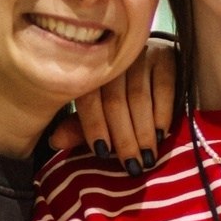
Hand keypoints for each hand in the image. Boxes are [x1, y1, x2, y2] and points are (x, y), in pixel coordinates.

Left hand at [48, 39, 175, 167]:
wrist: (161, 68)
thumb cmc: (126, 96)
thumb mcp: (102, 114)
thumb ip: (81, 128)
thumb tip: (55, 141)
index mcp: (93, 73)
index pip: (89, 99)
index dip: (94, 127)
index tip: (102, 153)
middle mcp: (114, 62)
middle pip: (114, 101)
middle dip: (123, 137)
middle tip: (132, 165)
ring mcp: (140, 56)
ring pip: (138, 97)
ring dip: (143, 131)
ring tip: (147, 157)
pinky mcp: (166, 56)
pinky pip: (163, 87)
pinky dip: (162, 114)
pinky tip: (161, 134)